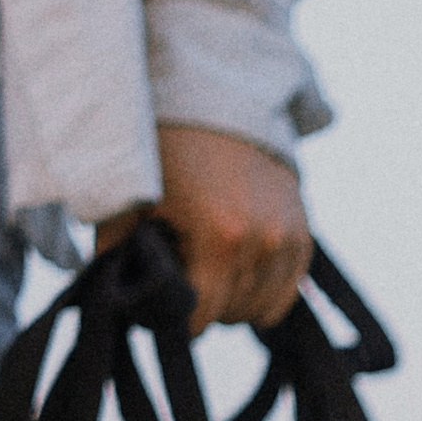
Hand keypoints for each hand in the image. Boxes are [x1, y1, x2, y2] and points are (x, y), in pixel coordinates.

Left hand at [99, 125, 310, 333]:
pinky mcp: (305, 232)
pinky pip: (288, 291)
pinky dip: (263, 290)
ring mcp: (290, 238)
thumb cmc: (165, 147)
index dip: (177, 322)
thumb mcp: (130, 198)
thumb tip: (116, 303)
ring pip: (263, 310)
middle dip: (205, 307)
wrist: (217, 98)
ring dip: (235, 302)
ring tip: (210, 272)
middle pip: (233, 316)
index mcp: (221, 237)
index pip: (202, 318)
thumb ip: (116, 253)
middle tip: (182, 277)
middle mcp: (264, 242)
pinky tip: (238, 269)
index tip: (160, 307)